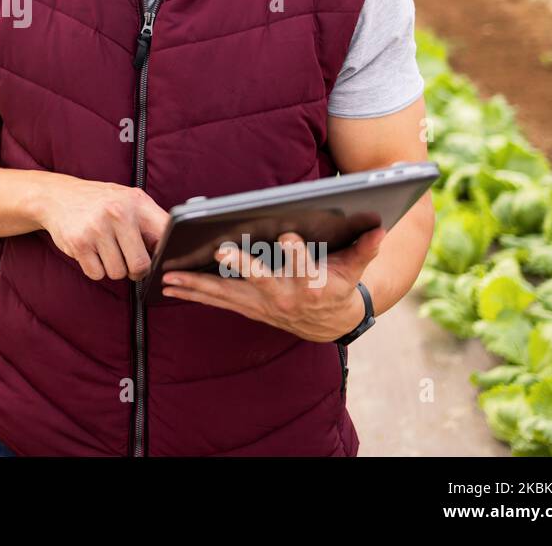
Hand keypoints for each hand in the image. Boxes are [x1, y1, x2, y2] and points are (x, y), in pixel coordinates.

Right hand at [36, 181, 169, 281]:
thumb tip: (172, 253)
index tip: (159, 261)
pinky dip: (95, 269)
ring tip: (105, 250)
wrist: (57, 196)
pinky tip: (90, 252)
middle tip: (128, 262)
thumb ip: (150, 221)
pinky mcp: (78, 243)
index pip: (165, 235)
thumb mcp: (127, 200)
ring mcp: (97, 228)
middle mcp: (118, 213)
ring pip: (117, 273)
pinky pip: (96, 274)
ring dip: (112, 268)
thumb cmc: (99, 202)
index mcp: (136, 202)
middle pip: (140, 264)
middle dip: (136, 271)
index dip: (164, 255)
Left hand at [159, 226, 384, 341]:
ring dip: (199, 284)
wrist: (330, 324)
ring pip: (228, 293)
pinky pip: (216, 301)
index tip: (287, 235)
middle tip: (220, 253)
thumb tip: (381, 227)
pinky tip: (169, 287)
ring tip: (170, 276)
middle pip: (260, 279)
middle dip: (240, 266)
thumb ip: (366, 247)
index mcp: (312, 284)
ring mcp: (262, 304)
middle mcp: (284, 296)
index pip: (306, 266)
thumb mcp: (356, 267)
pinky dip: (194, 294)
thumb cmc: (340, 286)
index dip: (298, 252)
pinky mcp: (247, 307)